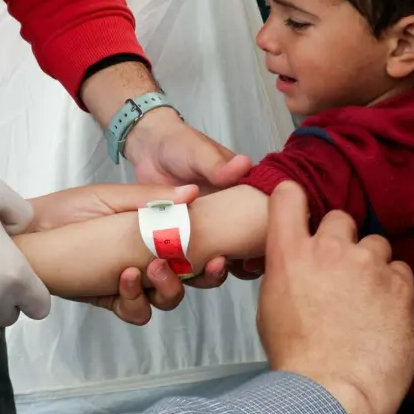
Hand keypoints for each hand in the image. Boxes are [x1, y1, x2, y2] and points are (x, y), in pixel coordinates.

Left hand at [27, 182, 205, 323]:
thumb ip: (152, 199)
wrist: (28, 231)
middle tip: (202, 266)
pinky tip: (124, 278)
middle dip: (202, 277)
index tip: (222, 255)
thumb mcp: (112, 197)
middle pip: (192, 279)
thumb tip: (193, 191)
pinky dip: (135, 299)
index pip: (198, 247)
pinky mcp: (111, 299)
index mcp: (156, 232)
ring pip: (166, 299)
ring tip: (152, 268)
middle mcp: (149, 259)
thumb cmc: (68, 209)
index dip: (217, 257)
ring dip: (168, 288)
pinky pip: (135, 311)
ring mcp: (131, 281)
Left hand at [123, 107, 252, 287]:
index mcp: (241, 196)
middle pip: (245, 248)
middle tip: (240, 265)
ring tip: (215, 266)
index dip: (266, 242)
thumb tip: (243, 164)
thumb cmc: (180, 144)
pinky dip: (190, 267)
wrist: (147, 148)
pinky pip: (191, 258)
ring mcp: (206, 229)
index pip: (264, 224)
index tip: (262, 253)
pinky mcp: (183, 237)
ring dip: (218, 268)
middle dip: (246, 262)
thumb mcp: (199, 152)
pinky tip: (187, 270)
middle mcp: (228, 216)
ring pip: (219, 258)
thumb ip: (217, 164)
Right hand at [258, 182, 413, 413]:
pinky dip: (393, 284)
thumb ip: (286, 269)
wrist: (333, 390)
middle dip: (340, 239)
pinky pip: (400, 269)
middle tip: (338, 269)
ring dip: (370, 262)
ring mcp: (366, 265)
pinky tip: (382, 309)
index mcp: (289, 253)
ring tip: (364, 294)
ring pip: (375, 243)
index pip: (289, 196)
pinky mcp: (399, 285)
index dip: (295, 200)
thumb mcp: (271, 303)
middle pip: (339, 218)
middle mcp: (328, 250)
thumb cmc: (299, 356)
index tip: (301, 210)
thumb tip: (297, 261)